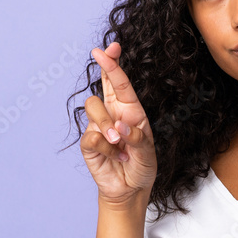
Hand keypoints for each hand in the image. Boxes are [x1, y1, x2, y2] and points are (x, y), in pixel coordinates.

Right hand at [80, 41, 156, 204]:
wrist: (130, 190)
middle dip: (104, 67)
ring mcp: (99, 127)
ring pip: (93, 108)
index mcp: (131, 111)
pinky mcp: (89, 143)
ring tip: (120, 144)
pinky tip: (116, 157)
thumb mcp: (148, 153)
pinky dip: (106, 148)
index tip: (110, 48)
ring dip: (108, 125)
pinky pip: (91, 136)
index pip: (121, 84)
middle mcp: (114, 114)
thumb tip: (121, 127)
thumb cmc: (142, 167)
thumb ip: (137, 139)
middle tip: (100, 53)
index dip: (114, 64)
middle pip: (103, 86)